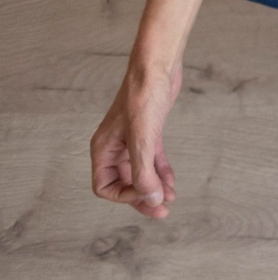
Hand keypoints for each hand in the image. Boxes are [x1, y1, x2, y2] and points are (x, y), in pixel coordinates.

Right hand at [91, 61, 183, 217]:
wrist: (157, 67)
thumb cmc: (144, 96)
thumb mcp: (143, 138)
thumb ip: (145, 171)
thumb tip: (152, 200)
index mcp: (103, 149)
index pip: (104, 186)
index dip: (125, 195)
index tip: (148, 192)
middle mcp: (114, 147)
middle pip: (124, 183)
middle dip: (143, 197)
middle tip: (163, 212)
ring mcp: (132, 140)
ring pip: (141, 173)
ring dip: (155, 187)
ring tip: (171, 200)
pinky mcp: (149, 133)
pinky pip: (152, 160)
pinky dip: (162, 172)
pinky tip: (173, 183)